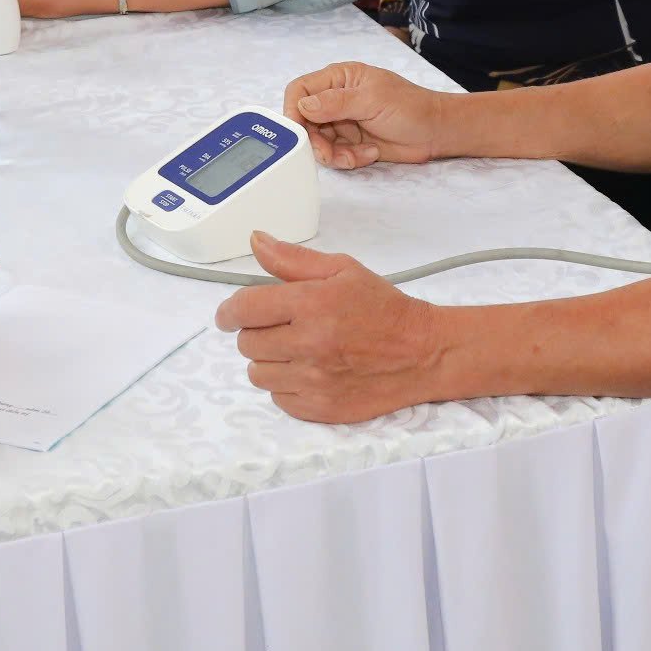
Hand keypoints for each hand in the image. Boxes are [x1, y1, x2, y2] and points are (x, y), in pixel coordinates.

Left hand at [217, 233, 448, 423]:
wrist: (422, 353)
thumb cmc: (382, 307)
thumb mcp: (342, 270)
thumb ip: (293, 260)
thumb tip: (255, 241)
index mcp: (312, 304)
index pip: (245, 309)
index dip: (229, 311)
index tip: (228, 315)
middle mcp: (309, 344)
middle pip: (247, 343)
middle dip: (256, 333)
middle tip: (279, 327)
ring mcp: (314, 381)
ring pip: (258, 374)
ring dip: (268, 361)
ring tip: (294, 351)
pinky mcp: (320, 409)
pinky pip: (278, 398)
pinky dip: (285, 386)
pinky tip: (307, 372)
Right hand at [281, 61, 452, 168]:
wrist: (436, 132)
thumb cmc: (410, 107)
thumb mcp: (372, 100)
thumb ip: (336, 103)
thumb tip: (303, 106)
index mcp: (339, 78)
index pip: (301, 90)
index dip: (294, 110)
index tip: (299, 131)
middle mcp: (336, 99)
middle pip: (305, 121)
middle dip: (316, 141)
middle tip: (329, 153)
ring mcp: (343, 122)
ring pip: (319, 142)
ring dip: (334, 154)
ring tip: (356, 155)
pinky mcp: (351, 142)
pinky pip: (335, 155)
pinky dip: (348, 158)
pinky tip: (369, 153)